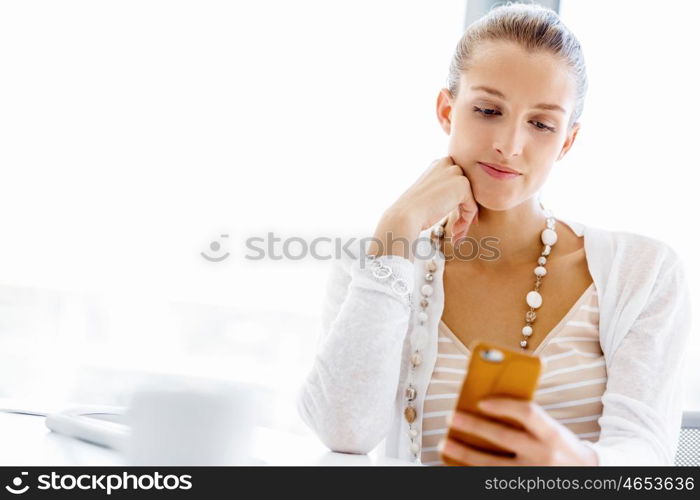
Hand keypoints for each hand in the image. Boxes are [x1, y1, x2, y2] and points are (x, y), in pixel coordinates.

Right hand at [388, 156, 478, 240]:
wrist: (405, 216)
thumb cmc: (413, 210)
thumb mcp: (429, 194)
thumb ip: (444, 191)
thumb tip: (462, 201)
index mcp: (438, 164)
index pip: (457, 183)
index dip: (457, 203)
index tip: (453, 220)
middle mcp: (447, 163)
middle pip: (465, 191)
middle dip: (463, 212)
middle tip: (455, 230)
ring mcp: (455, 172)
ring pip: (470, 200)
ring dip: (464, 220)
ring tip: (455, 234)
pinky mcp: (462, 184)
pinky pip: (472, 207)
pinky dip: (466, 221)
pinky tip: (454, 232)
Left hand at [438, 397, 598, 465]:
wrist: (587, 477)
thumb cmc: (562, 447)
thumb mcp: (553, 430)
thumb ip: (528, 420)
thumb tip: (486, 406)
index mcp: (553, 434)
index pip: (528, 414)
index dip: (504, 405)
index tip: (481, 401)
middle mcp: (544, 456)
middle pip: (503, 438)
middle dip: (473, 426)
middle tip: (451, 416)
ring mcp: (532, 476)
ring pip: (492, 465)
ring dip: (464, 454)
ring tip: (446, 443)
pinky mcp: (523, 489)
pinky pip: (492, 481)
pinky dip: (472, 472)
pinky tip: (456, 464)